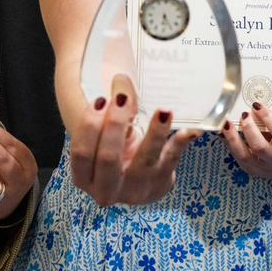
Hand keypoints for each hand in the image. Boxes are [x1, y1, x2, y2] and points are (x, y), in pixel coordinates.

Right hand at [69, 74, 197, 206]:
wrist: (136, 176)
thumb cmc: (113, 147)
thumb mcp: (104, 133)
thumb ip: (107, 110)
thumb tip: (121, 80)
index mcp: (84, 178)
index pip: (82, 154)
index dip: (89, 126)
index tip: (100, 100)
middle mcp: (106, 190)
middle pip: (109, 159)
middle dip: (115, 126)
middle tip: (122, 99)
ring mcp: (136, 190)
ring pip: (145, 160)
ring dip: (154, 133)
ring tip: (163, 111)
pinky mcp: (161, 183)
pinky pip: (172, 160)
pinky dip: (180, 143)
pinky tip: (189, 130)